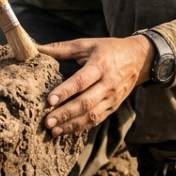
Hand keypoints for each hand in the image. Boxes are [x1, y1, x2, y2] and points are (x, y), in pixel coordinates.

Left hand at [37, 36, 153, 136]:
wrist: (139, 59)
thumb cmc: (108, 49)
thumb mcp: (87, 44)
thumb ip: (61, 48)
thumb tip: (36, 49)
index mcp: (100, 65)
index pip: (81, 81)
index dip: (65, 92)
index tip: (49, 100)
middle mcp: (108, 83)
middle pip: (86, 102)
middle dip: (65, 114)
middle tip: (47, 122)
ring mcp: (112, 97)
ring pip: (92, 115)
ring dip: (72, 125)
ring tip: (53, 130)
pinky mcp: (114, 107)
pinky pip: (97, 119)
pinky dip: (82, 127)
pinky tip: (67, 130)